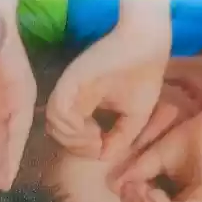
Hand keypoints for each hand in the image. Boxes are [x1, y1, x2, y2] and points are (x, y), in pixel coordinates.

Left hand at [47, 0, 170, 162]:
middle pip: (57, 134)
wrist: (146, 44)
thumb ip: (119, 138)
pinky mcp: (69, 83)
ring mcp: (67, 90)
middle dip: (78, 147)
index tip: (101, 143)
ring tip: (98, 134)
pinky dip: (75, 130)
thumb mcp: (135, 116)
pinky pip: (58, 115)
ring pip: (55, 128)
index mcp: (80, 102)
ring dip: (77, 140)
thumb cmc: (143, 75)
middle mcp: (70, 96)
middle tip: (99, 140)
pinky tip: (94, 128)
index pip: (66, 134)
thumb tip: (104, 156)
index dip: (81, 147)